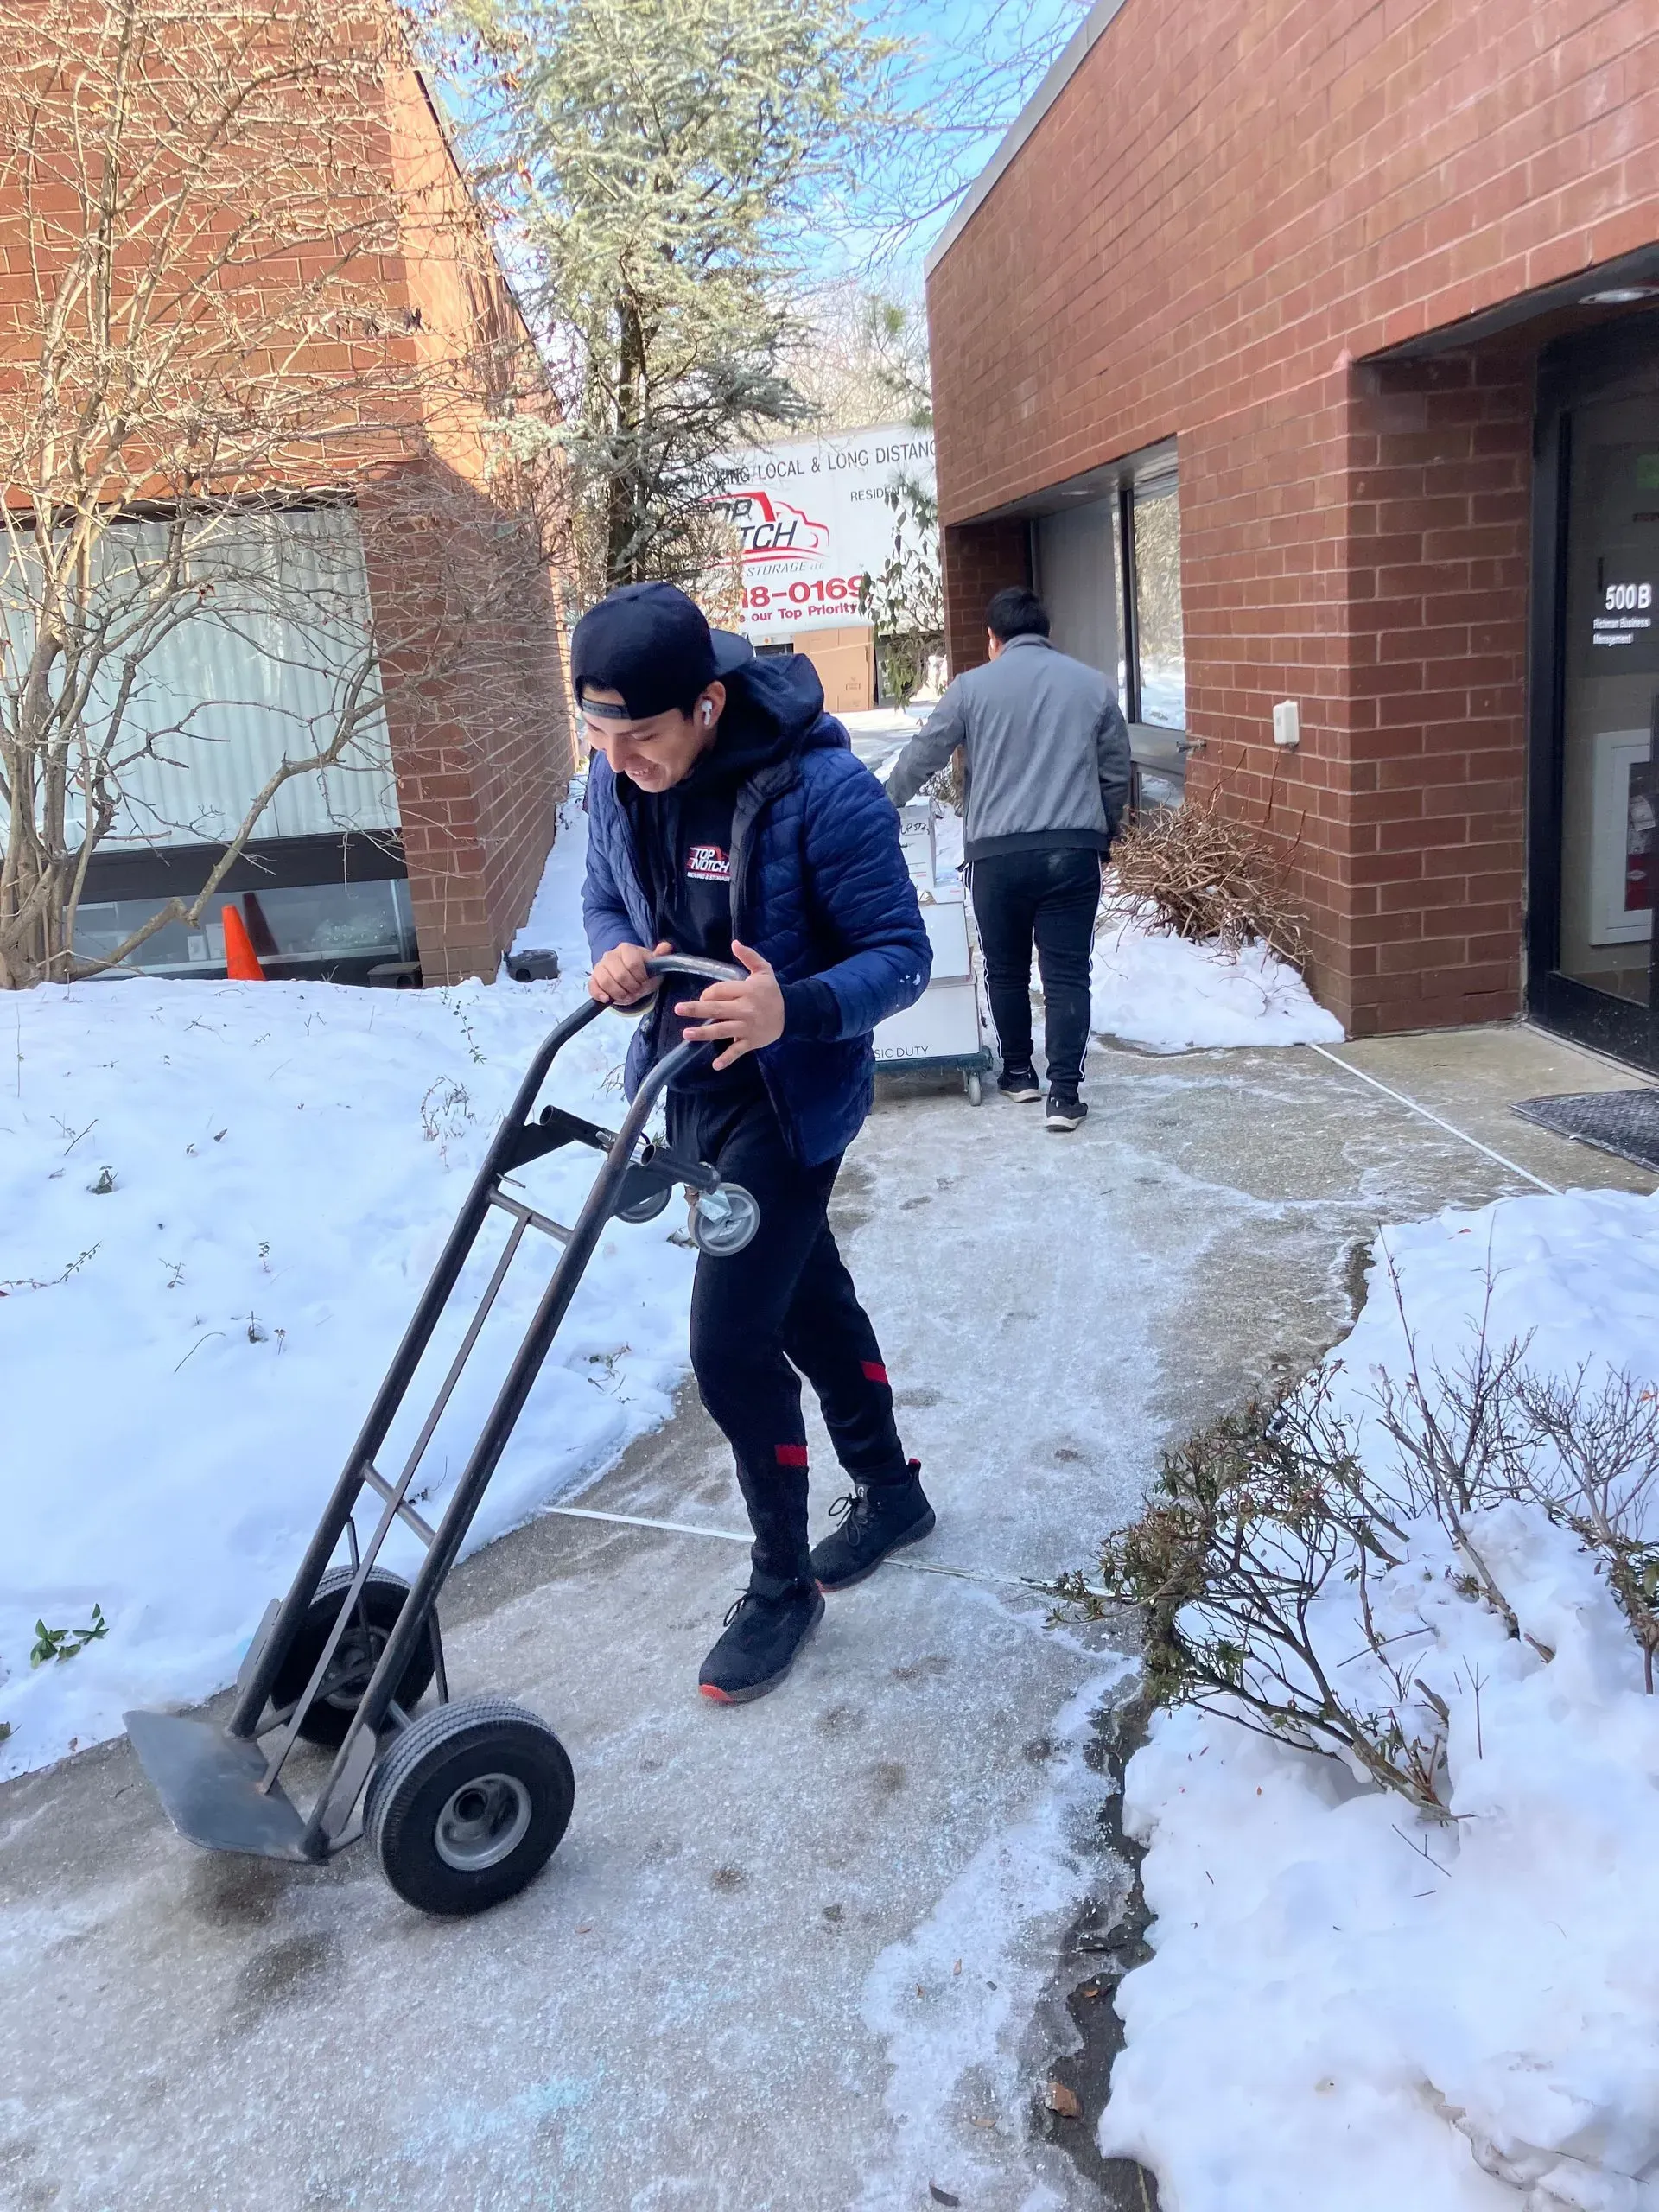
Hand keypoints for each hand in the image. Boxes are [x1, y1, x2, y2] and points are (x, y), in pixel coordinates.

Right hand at [588, 939, 671, 1006]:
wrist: (629, 976)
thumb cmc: (643, 970)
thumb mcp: (653, 964)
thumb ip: (660, 955)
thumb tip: (666, 947)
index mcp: (626, 949)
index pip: (633, 964)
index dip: (641, 978)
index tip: (645, 982)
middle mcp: (610, 955)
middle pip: (620, 975)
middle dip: (631, 988)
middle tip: (637, 991)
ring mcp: (600, 966)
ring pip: (606, 982)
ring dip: (619, 994)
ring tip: (627, 996)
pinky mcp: (593, 979)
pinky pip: (593, 987)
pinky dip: (600, 995)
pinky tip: (608, 999)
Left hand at [675, 940, 784, 1069]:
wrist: (792, 1013)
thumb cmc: (772, 992)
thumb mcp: (764, 970)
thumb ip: (749, 956)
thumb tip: (734, 943)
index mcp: (746, 991)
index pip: (719, 991)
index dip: (708, 994)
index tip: (704, 998)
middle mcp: (745, 1009)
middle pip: (716, 1009)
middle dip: (696, 1010)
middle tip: (679, 1009)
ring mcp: (747, 1027)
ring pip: (721, 1030)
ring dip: (703, 1033)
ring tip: (686, 1034)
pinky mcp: (751, 1041)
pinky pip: (737, 1051)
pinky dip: (727, 1059)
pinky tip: (715, 1065)